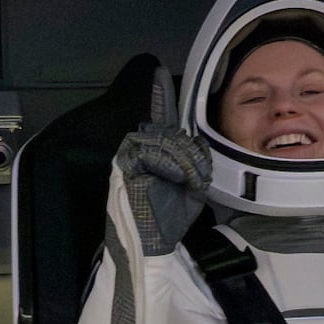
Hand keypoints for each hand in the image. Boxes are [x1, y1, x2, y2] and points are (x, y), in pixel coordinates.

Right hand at [118, 70, 207, 256]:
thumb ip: (193, 162)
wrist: (151, 248)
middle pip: (169, 130)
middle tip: (200, 177)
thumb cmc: (167, 222)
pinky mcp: (124, 168)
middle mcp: (136, 152)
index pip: (158, 119)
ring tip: (190, 182)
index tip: (159, 74)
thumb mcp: (190, 187)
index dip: (160, 96)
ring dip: (184, 159)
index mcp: (151, 153)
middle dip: (191, 152)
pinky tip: (176, 179)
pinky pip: (151, 151)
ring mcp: (128, 159)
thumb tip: (197, 142)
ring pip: (162, 139)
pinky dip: (171, 163)